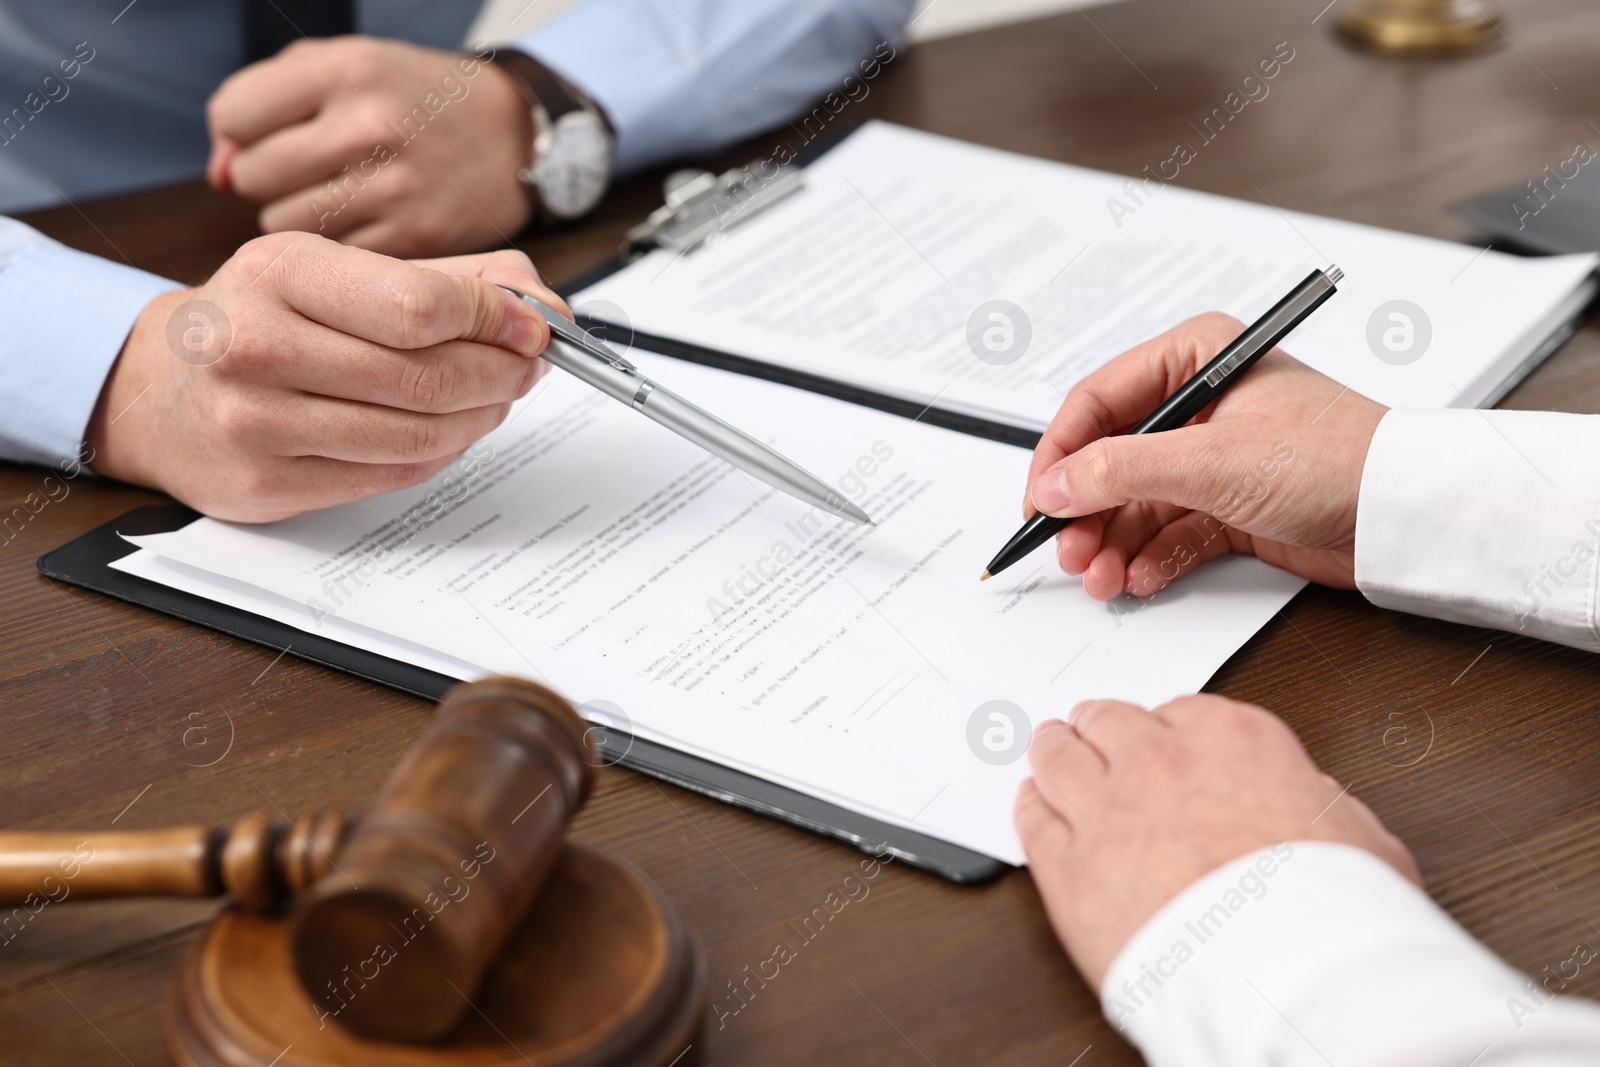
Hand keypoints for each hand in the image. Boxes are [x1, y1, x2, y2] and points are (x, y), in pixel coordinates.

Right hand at [86, 234, 566, 521]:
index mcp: (278, 272)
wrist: (155, 392)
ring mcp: (256, 421)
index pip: (420, 306)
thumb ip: (443, 280)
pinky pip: (391, 474)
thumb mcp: (334, 273)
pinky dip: (440, 453)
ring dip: (479, 418)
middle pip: (427, 375)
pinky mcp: (267, 484)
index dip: (494, 321)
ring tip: (493, 399)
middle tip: (526, 369)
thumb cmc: (261, 323)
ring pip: (417, 432)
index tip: (532, 329)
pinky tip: (448, 431)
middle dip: (500, 374)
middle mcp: (257, 344)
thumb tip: (543, 305)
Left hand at [207, 38, 531, 256]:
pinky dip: (339, 245)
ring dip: (298, 215)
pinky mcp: (415, 239)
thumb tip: (217, 175)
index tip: (268, 137)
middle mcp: (371, 127)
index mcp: (347, 71)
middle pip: (254, 175)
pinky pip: (334, 256)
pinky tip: (366, 221)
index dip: (241, 132)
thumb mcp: (346, 69)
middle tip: (307, 171)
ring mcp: (395, 188)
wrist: (514, 136)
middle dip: (268, 177)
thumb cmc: (416, 99)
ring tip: (337, 196)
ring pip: (287, 223)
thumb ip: (266, 103)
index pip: (235, 115)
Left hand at [1013, 694, 1419, 991]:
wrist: (1284, 970)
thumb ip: (1322, 807)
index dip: (1167, 731)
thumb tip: (1317, 808)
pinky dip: (1029, 808)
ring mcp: (1106, 808)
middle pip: (1110, 722)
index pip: (1184, 713)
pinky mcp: (1067, 866)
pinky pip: (1033, 821)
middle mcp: (1161, 760)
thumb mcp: (1361, 839)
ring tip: (1047, 748)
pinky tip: (1030, 806)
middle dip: (1100, 726)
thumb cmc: (1329, 909)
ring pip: (1059, 758)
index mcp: (1235, 740)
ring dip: (1053, 751)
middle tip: (1089, 728)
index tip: (1162, 741)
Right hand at [1026, 313, 1387, 599]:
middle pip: (1110, 458)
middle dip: (1086, 512)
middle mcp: (1200, 403)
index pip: (1098, 401)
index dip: (1061, 454)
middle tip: (1069, 554)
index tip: (1039, 502)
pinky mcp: (1230, 505)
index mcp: (1196, 357)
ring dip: (1113, 544)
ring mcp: (1213, 456)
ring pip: (1136, 503)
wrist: (1408, 515)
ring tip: (1102, 579)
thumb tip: (1056, 485)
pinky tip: (1140, 579)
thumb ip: (1123, 471)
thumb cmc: (1338, 458)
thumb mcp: (1213, 460)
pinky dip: (1149, 558)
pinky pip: (1169, 532)